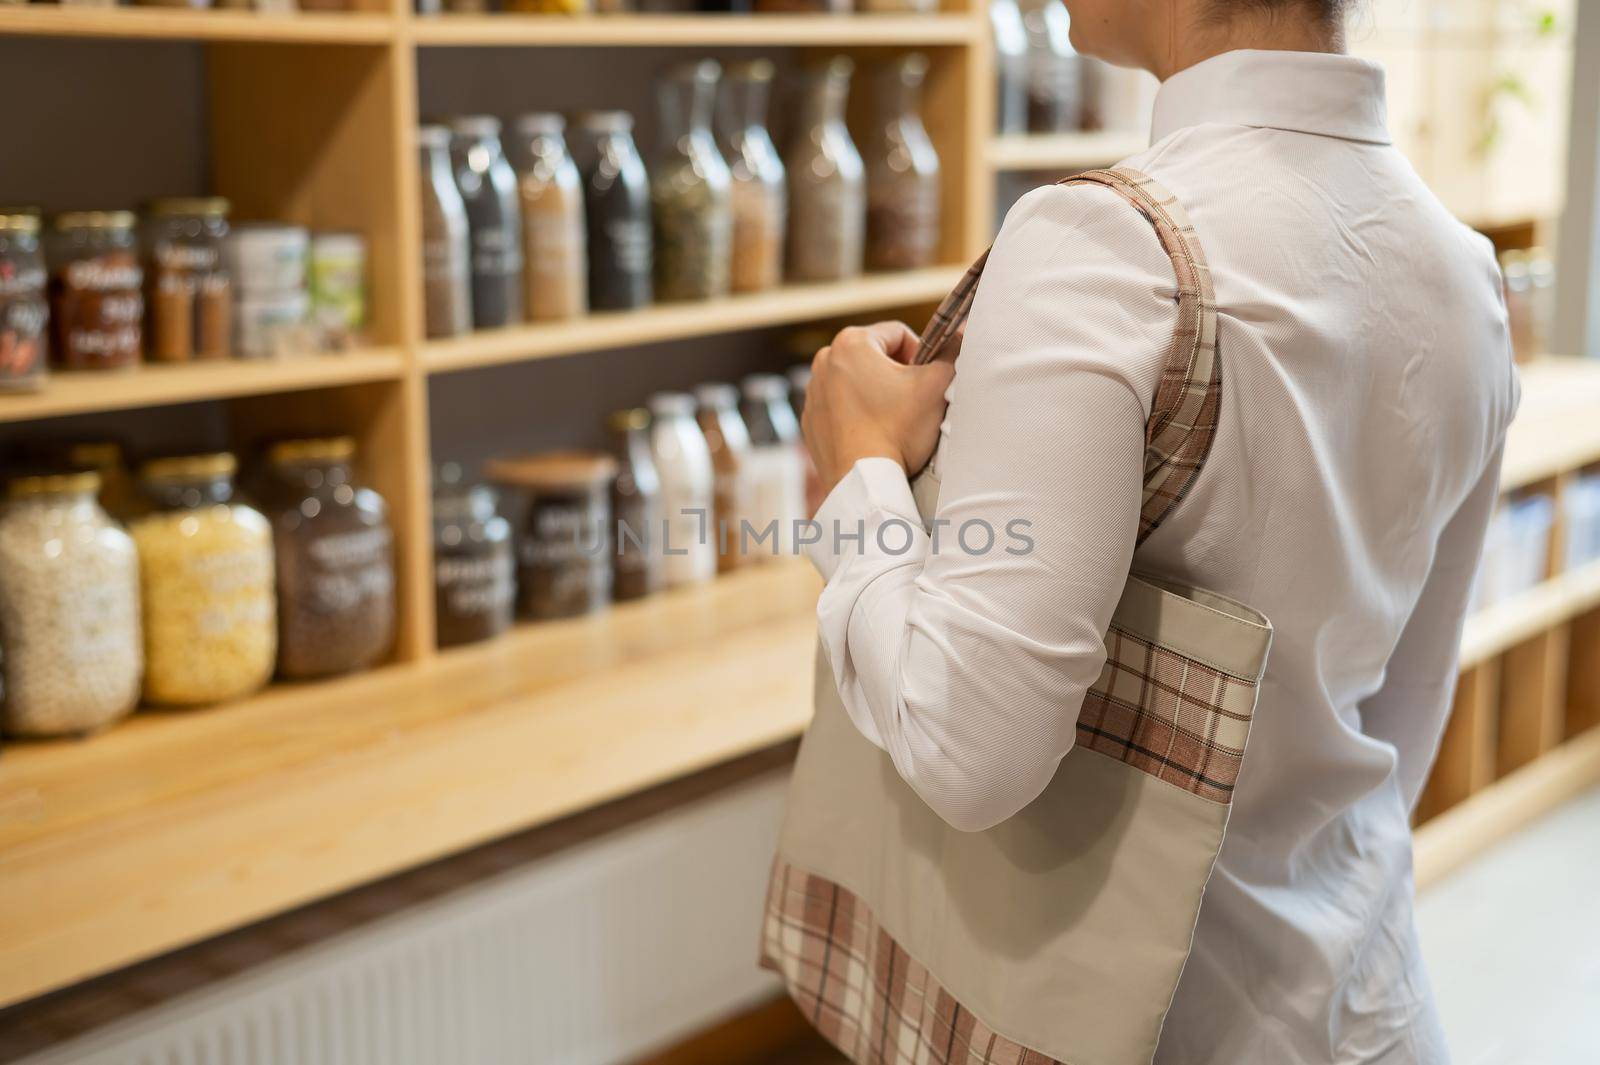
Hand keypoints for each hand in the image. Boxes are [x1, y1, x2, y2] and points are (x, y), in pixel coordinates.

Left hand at [802, 321, 955, 492]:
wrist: (863, 479)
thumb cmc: (897, 429)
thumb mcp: (936, 385)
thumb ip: (952, 352)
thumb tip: (963, 334)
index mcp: (851, 343)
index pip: (898, 333)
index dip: (921, 353)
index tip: (926, 379)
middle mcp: (825, 362)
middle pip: (875, 356)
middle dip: (897, 374)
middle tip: (912, 401)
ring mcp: (813, 392)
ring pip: (857, 381)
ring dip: (877, 393)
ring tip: (893, 419)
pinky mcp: (811, 420)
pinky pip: (840, 407)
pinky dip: (857, 414)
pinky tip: (873, 432)